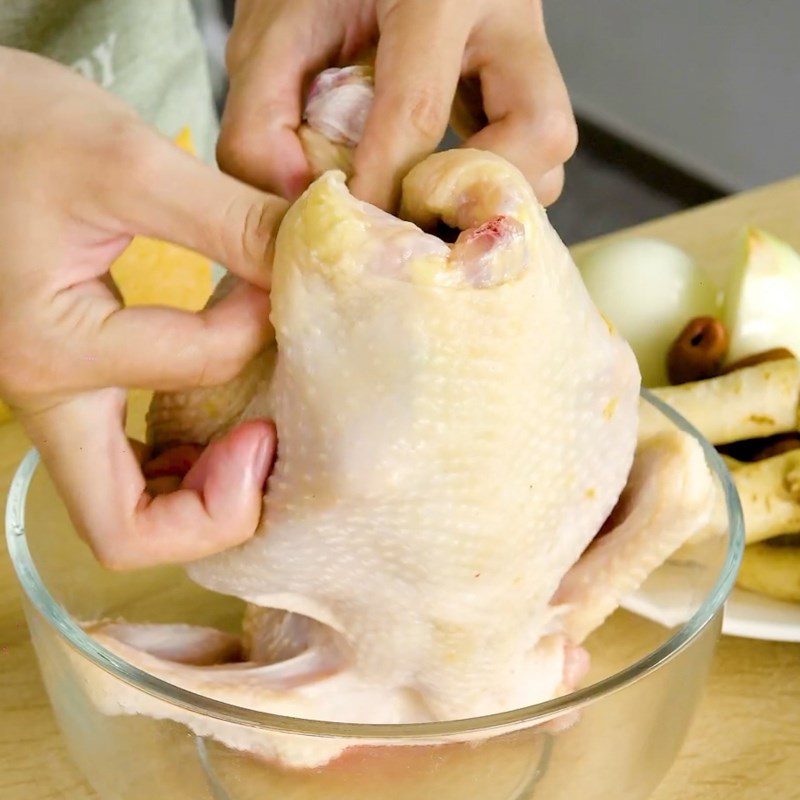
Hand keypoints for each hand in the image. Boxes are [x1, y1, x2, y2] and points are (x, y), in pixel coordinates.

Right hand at [0, 48, 286, 568]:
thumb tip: (314, 263)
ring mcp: (54, 400)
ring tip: (260, 441)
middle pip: (126, 528)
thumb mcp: (130, 164)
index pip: (199, 366)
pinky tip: (224, 418)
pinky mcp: (72, 384)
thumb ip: (231, 220)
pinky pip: (130, 464)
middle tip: (271, 446)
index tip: (276, 277)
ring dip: (203, 497)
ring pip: (127, 508)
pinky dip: (185, 463)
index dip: (260, 327)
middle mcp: (45, 396)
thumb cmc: (14, 129)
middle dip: (219, 511)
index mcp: (53, 347)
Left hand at [218, 0, 576, 208]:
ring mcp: (528, 40)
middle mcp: (505, 13)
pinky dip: (495, 177)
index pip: (418, 111)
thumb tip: (299, 207)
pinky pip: (537, 144)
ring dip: (493, 191)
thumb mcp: (273, 27)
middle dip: (478, 193)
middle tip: (422, 215)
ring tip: (431, 202)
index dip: (381, 189)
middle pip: (539, 133)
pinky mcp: (528, 67)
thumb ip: (264, 114)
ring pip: (550, 146)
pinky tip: (444, 181)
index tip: (355, 240)